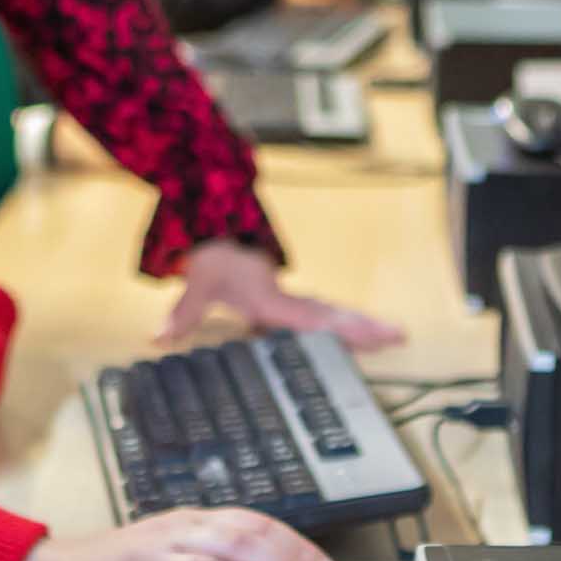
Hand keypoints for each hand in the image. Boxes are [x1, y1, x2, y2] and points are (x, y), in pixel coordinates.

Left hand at [158, 240, 406, 350]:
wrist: (217, 223)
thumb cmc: (212, 252)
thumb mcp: (198, 280)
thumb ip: (184, 312)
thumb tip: (161, 335)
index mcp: (268, 299)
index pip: (305, 319)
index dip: (333, 330)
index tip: (360, 335)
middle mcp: (285, 299)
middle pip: (330, 315)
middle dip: (364, 326)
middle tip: (398, 335)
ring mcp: (289, 298)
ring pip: (330, 314)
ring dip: (359, 325)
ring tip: (392, 337)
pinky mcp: (287, 300)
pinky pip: (320, 314)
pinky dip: (341, 324)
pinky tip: (357, 336)